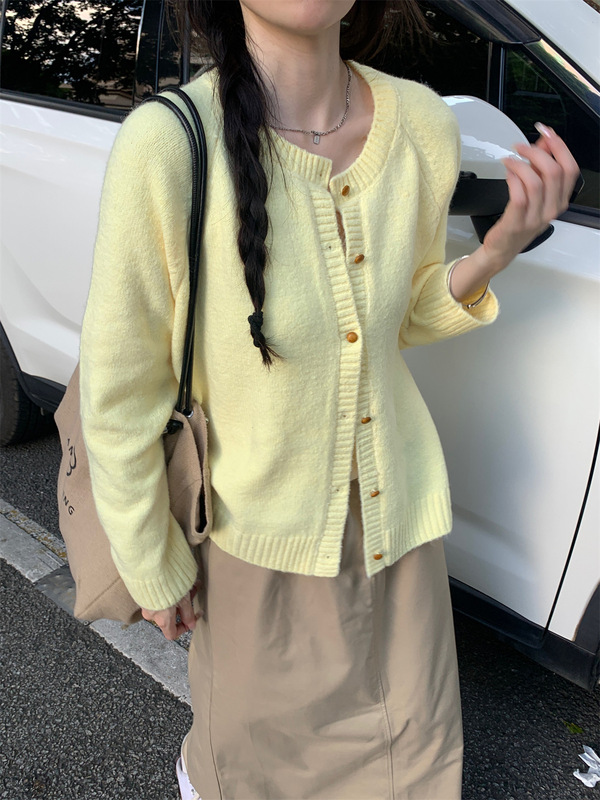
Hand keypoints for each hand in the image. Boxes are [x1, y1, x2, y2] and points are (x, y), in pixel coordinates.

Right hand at [141, 579, 202, 640]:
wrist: (148, 570)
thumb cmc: (167, 586)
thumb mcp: (183, 600)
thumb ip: (188, 614)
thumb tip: (192, 625)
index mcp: (162, 619)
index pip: (172, 634)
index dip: (184, 628)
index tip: (193, 617)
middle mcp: (152, 614)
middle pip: (171, 615)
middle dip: (185, 604)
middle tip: (194, 592)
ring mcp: (147, 603)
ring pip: (167, 603)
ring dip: (180, 595)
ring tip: (190, 582)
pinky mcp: (145, 592)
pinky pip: (159, 595)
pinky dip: (170, 590)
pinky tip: (179, 579)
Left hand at [482, 122, 579, 266]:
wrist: (502, 248)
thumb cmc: (519, 220)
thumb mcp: (535, 193)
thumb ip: (540, 167)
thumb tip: (544, 141)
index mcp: (560, 200)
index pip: (570, 168)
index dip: (559, 146)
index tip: (546, 132)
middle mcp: (552, 209)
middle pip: (554, 172)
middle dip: (536, 152)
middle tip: (520, 146)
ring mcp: (535, 218)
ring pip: (535, 182)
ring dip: (520, 164)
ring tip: (509, 159)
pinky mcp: (517, 223)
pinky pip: (519, 196)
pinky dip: (513, 180)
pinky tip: (507, 173)